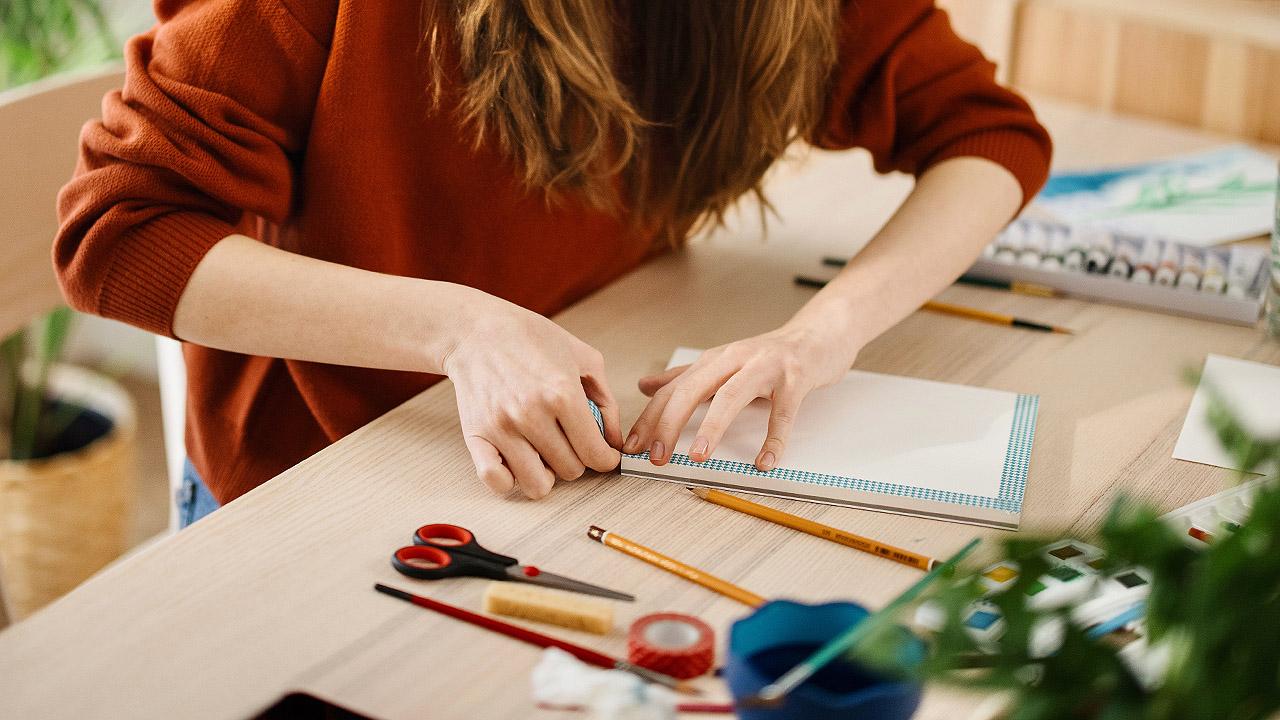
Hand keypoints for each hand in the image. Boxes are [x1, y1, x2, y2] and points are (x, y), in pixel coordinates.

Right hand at [443, 293, 621, 498]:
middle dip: (578, 459)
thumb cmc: (530, 339)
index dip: (607, 459)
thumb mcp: (583, 357)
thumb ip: (606, 401)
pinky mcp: (476, 436)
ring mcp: (501, 428)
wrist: (477, 331)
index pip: (595, 454)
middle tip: (571, 442)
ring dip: (548, 474)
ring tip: (546, 454)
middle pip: (571, 470)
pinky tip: (518, 462)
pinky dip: (510, 480)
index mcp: (562, 394)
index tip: (604, 455)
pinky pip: (496, 481)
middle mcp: (531, 414)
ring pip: (538, 485)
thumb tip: (614, 440)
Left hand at [623, 318, 857, 470]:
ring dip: (712, 427)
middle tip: (656, 456)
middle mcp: (735, 360)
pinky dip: (773, 440)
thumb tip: (644, 386)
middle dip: (670, 423)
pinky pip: (782, 414)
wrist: (819, 335)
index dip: (650, 418)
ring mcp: (766, 368)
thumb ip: (685, 376)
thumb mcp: (723, 362)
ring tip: (697, 456)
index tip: (633, 446)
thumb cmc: (770, 355)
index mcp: (714, 360)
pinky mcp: (795, 380)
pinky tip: (764, 461)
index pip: (673, 389)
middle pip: (693, 389)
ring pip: (731, 397)